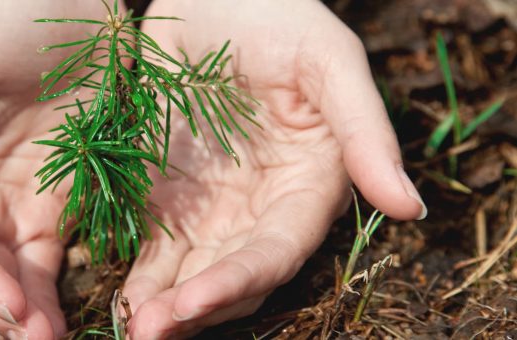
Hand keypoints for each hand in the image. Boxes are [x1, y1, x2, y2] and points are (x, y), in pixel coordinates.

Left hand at [122, 0, 426, 337]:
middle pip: (232, 275)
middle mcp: (259, 207)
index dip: (237, 281)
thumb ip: (364, 131)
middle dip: (194, 309)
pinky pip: (155, 245)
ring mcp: (211, 204)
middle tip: (147, 333)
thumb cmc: (277, 16)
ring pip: (191, 271)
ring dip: (162, 304)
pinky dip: (139, 274)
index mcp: (306, 185)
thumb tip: (408, 208)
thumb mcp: (328, 61)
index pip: (275, 250)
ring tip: (132, 328)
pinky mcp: (168, 193)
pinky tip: (120, 298)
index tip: (191, 302)